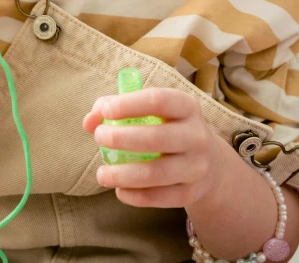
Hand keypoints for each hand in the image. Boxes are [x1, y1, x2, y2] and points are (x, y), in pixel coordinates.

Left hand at [83, 87, 220, 208]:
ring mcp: (196, 166)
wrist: (209, 163)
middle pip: (156, 137)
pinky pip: (159, 198)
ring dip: (123, 174)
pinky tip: (119, 190)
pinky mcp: (191, 193)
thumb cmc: (167, 127)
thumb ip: (116, 108)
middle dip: (121, 138)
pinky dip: (135, 196)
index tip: (105, 111)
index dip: (128, 105)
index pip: (157, 100)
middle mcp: (196, 135)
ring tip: (101, 174)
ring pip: (156, 173)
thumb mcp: (150, 110)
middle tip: (99, 137)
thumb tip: (89, 121)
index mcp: (186, 106)